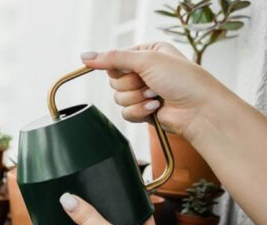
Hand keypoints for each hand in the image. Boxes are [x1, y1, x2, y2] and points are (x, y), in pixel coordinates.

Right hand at [80, 42, 230, 142]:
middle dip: (131, 84)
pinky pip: (125, 112)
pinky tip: (155, 108)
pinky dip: (139, 110)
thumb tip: (85, 56)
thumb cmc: (183, 80)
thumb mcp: (146, 60)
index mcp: (147, 53)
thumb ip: (113, 58)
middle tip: (150, 83)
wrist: (199, 110)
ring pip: (118, 97)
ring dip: (136, 98)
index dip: (120, 67)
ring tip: (156, 96)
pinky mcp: (143, 110)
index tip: (133, 69)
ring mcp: (144, 91)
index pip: (115, 59)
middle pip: (114, 80)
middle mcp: (145, 71)